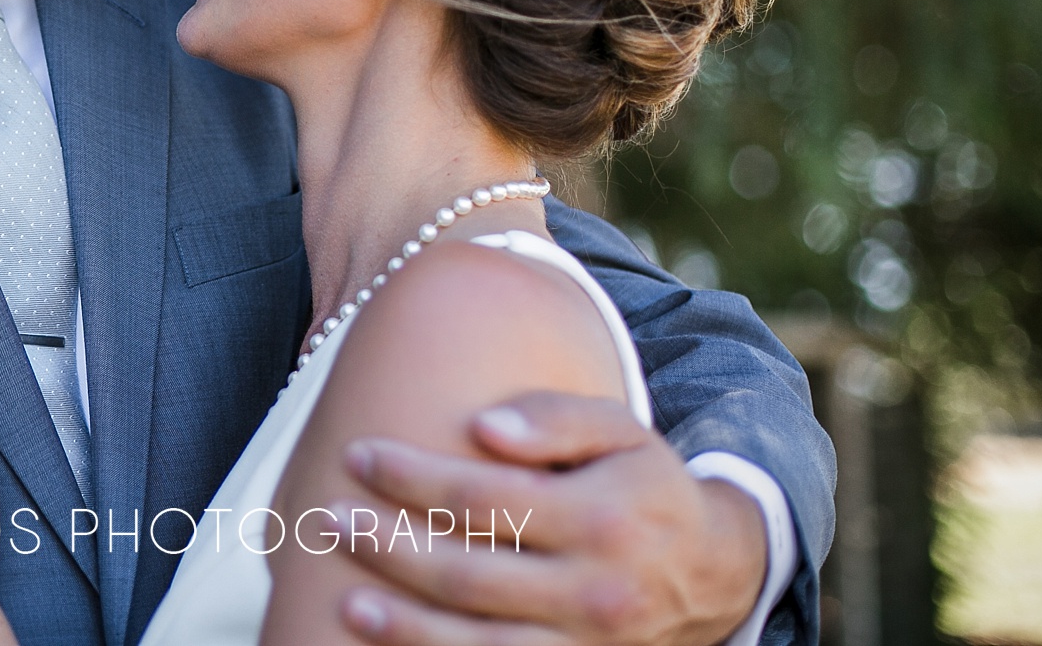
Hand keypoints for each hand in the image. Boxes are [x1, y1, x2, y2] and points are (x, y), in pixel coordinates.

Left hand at [331, 392, 765, 645]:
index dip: (413, 478)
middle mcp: (596, 592)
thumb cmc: (644, 485)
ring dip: (406, 631)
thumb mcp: (619, 431)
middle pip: (470, 576)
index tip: (358, 455)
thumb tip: (480, 425)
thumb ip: (555, 417)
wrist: (714, 574)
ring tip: (346, 603)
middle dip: (389, 549)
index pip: (485, 499)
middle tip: (328, 520)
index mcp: (602, 520)